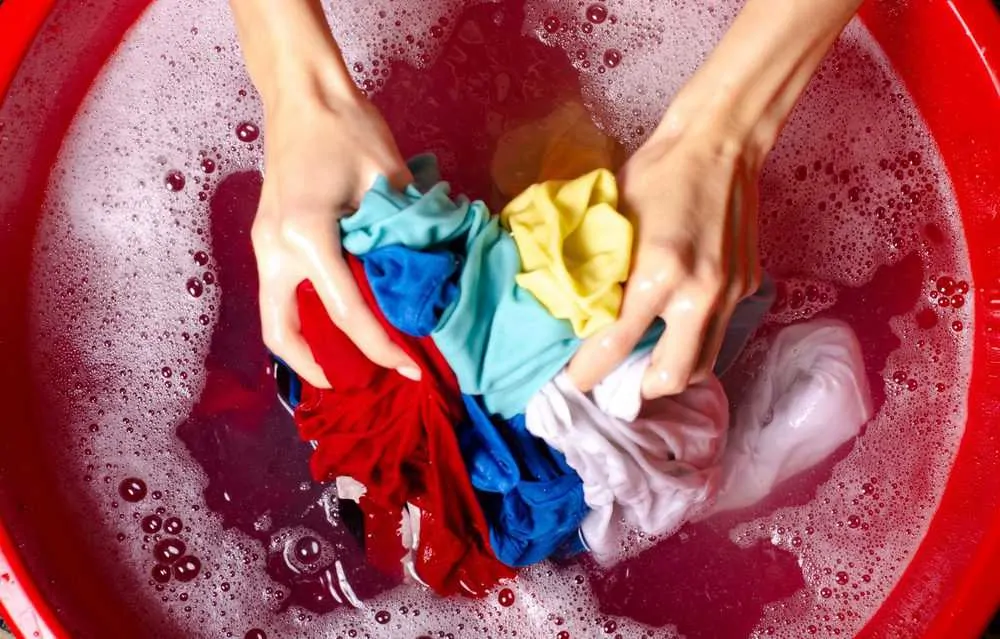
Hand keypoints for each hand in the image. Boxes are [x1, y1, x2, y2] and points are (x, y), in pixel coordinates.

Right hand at [252, 77, 419, 387]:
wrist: (304, 92)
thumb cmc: (348, 128)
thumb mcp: (389, 182)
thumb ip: (401, 237)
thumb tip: (422, 285)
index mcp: (306, 234)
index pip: (346, 312)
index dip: (381, 347)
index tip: (410, 370)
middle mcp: (275, 247)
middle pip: (283, 333)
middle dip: (318, 368)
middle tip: (359, 384)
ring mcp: (264, 243)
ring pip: (274, 317)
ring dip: (305, 347)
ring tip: (347, 363)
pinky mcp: (267, 236)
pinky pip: (279, 294)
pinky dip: (303, 318)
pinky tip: (335, 322)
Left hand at [567, 124, 762, 398]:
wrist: (720, 144)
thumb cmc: (656, 174)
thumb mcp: (613, 221)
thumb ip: (599, 270)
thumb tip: (576, 310)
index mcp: (657, 272)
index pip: (615, 346)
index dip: (589, 372)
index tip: (576, 382)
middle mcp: (698, 292)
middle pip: (671, 377)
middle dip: (641, 389)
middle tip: (619, 380)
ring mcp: (728, 293)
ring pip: (702, 364)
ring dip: (672, 371)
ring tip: (648, 361)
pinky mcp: (747, 286)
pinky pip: (719, 333)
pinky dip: (695, 340)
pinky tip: (676, 326)